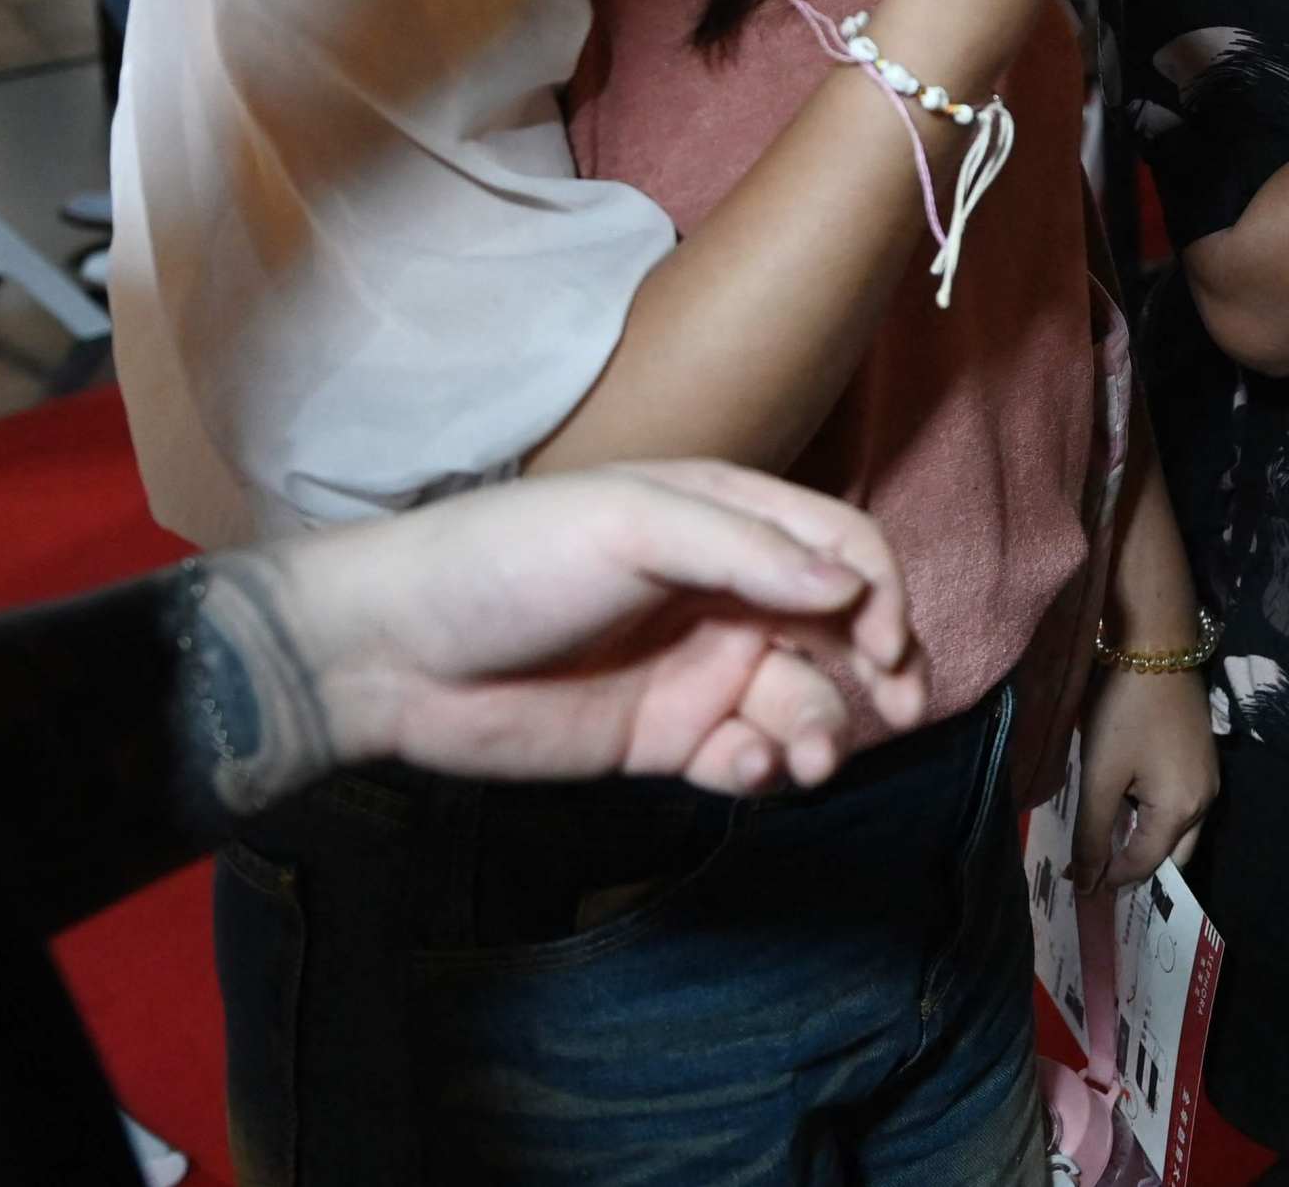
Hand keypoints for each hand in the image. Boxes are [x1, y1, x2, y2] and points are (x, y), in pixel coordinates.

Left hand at [254, 461, 926, 803]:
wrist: (394, 651)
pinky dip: (760, 768)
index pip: (839, 547)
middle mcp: (725, 592)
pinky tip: (739, 768)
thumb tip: (851, 586)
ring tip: (798, 759)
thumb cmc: (507, 558)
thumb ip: (746, 551)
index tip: (886, 643)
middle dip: (876, 670)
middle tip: (895, 711)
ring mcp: (697, 668)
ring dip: (819, 728)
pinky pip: (743, 757)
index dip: (879, 591)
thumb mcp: (630, 526)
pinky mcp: (664, 739)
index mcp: (724, 520)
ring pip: (800, 700)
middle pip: (838, 629)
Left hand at [1074, 660, 1218, 893]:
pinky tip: (1127, 807)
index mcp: (1181, 811)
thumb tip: (1087, 885)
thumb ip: (1093, 834)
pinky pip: (1182, 807)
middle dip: (1134, 868)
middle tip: (1093, 870)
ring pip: (1178, 833)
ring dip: (1145, 843)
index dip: (1108, 878)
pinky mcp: (1204, 760)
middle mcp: (1205, 802)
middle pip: (1170, 857)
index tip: (1074, 881)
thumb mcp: (1100, 776)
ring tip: (1105, 842)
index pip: (1144, 866)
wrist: (1157, 645)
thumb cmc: (1123, 711)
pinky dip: (1155, 819)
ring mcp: (1209, 779)